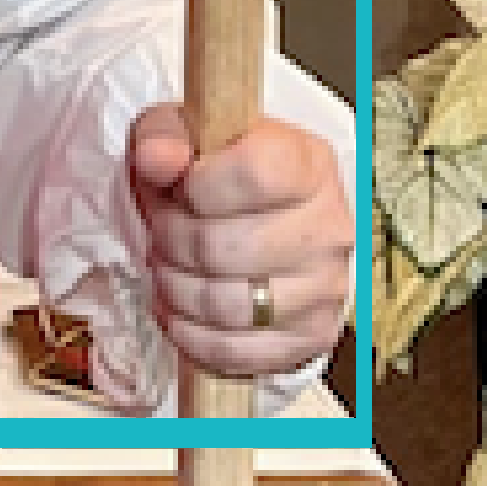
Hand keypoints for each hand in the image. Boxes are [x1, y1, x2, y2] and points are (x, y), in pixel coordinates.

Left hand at [128, 104, 353, 378]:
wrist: (258, 212)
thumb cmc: (215, 167)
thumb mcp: (183, 131)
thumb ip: (164, 135)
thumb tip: (156, 159)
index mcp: (306, 164)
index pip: (254, 175)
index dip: (198, 186)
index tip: (181, 187)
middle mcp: (330, 228)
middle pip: (224, 249)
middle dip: (172, 241)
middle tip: (163, 231)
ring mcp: (327, 289)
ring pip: (226, 307)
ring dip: (176, 288)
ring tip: (168, 266)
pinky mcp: (311, 338)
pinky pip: (236, 354)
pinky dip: (190, 335)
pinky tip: (177, 308)